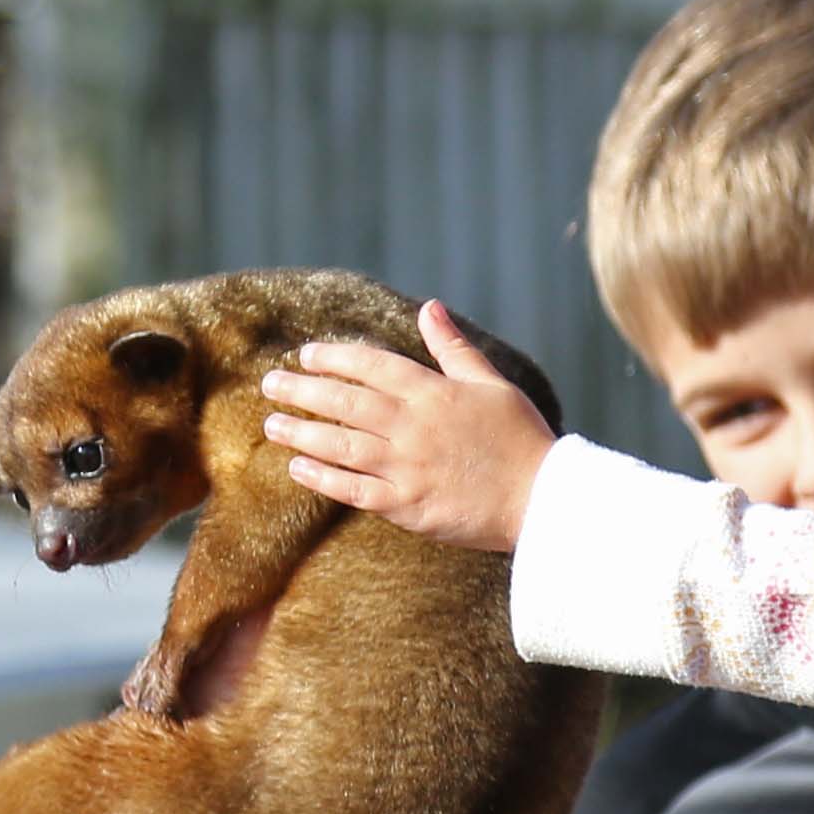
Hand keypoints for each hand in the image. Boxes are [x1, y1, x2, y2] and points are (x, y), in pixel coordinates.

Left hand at [258, 302, 557, 551]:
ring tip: (273, 424)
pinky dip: (322, 478)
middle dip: (303, 390)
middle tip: (270, 384)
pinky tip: (298, 468)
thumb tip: (429, 308)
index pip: (371, 365)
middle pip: (345, 402)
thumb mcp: (490, 383)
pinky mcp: (407, 506)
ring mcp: (407, 467)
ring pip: (340, 445)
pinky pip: (353, 490)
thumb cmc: (520, 438)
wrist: (543, 498)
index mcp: (433, 392)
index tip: (304, 355)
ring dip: (302, 433)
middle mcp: (413, 426)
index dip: (333, 357)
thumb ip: (453, 347)